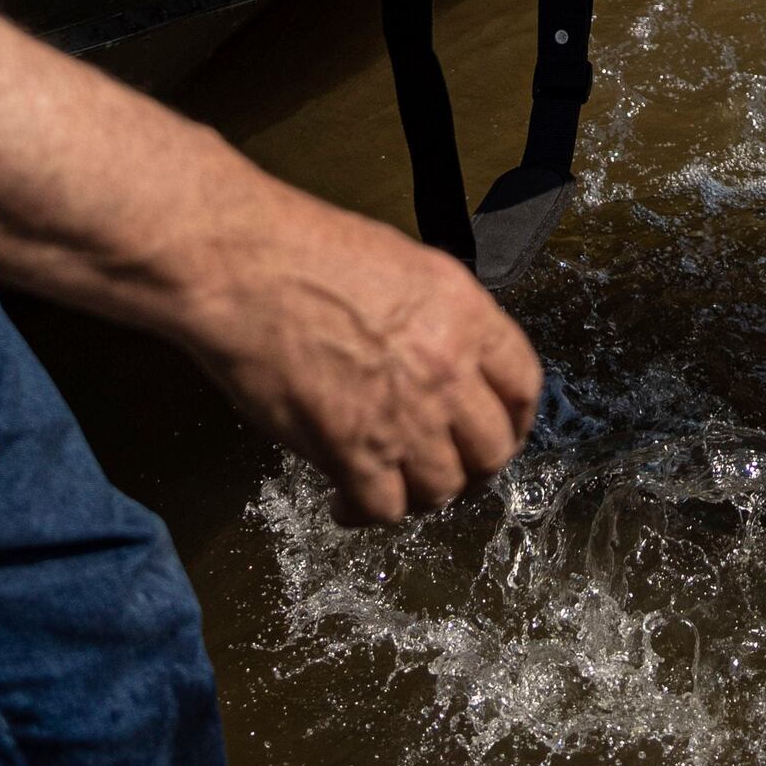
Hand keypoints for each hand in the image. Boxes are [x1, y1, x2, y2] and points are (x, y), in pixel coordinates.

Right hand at [168, 185, 542, 523]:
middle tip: (447, 468)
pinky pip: (383, 509)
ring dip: (419, 494)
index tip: (501, 432)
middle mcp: (446, 369)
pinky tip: (344, 500)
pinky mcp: (352, 452)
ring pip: (441, 488)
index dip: (515, 419)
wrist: (242, 269)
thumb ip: (439, 319)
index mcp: (465, 314)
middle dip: (473, 468)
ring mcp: (403, 416)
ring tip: (391, 484)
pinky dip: (364, 513)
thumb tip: (449, 360)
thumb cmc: (304, 252)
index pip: (523, 385)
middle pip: (492, 451)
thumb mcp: (403, 265)